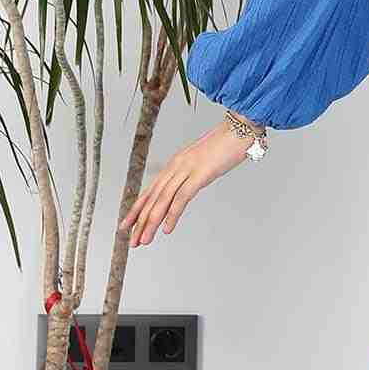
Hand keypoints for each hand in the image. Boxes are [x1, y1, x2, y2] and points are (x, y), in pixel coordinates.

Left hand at [119, 121, 252, 246]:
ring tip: (144, 240)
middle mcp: (176, 167)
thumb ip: (193, 174)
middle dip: (140, 221)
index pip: (151, 191)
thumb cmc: (226, 145)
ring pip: (163, 200)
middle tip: (132, 241)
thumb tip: (188, 186)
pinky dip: (173, 214)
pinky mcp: (200, 174)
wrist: (240, 128)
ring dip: (151, 222)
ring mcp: (187, 170)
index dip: (137, 209)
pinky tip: (167, 228)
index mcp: (175, 164)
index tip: (128, 225)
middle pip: (153, 198)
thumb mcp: (204, 162)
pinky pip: (182, 197)